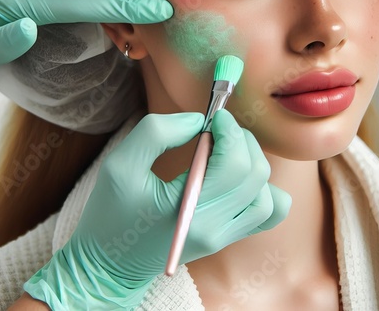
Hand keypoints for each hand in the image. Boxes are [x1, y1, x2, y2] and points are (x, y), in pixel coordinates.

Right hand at [23, 110, 291, 308]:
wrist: (110, 263)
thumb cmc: (111, 213)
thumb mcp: (119, 165)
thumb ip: (157, 133)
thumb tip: (198, 121)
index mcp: (189, 212)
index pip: (234, 165)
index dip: (230, 131)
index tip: (215, 116)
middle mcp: (213, 228)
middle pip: (255, 174)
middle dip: (242, 140)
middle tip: (218, 129)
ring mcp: (223, 237)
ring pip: (268, 194)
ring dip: (254, 162)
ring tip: (227, 151)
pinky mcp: (226, 239)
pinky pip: (267, 214)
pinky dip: (264, 190)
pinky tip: (240, 178)